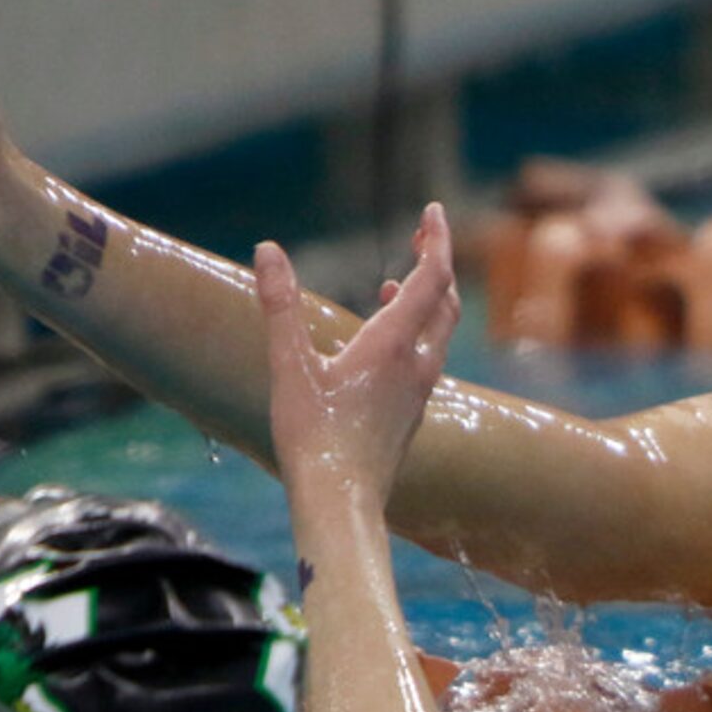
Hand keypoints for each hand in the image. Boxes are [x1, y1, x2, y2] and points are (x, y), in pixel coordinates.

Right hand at [255, 205, 458, 515]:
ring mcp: (418, 391)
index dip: (436, 240)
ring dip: (425, 300)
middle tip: (421, 236)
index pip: (432, 277)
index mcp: (394, 344)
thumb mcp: (290, 367)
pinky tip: (383, 344)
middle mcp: (417, 364)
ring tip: (392, 285)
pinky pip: (427, 359)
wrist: (341, 499)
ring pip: (439, 332)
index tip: (433, 211)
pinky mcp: (411, 413)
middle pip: (443, 301)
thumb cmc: (313, 437)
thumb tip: (268, 251)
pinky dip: (415, 332)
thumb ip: (280, 307)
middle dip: (435, 263)